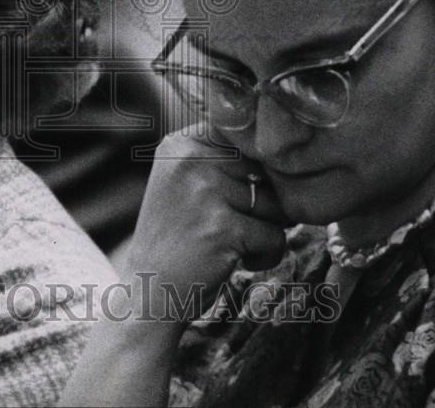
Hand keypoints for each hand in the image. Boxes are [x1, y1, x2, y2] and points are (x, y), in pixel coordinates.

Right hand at [119, 126, 288, 326]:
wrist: (148, 294)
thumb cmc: (177, 239)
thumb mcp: (186, 183)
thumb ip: (225, 160)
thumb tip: (286, 161)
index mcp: (181, 144)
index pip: (244, 139)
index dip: (254, 170)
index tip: (234, 197)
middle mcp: (190, 159)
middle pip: (264, 171)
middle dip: (262, 204)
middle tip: (231, 227)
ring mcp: (205, 191)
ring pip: (274, 204)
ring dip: (265, 230)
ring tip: (231, 244)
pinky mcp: (222, 227)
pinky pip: (274, 236)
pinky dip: (264, 255)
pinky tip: (236, 261)